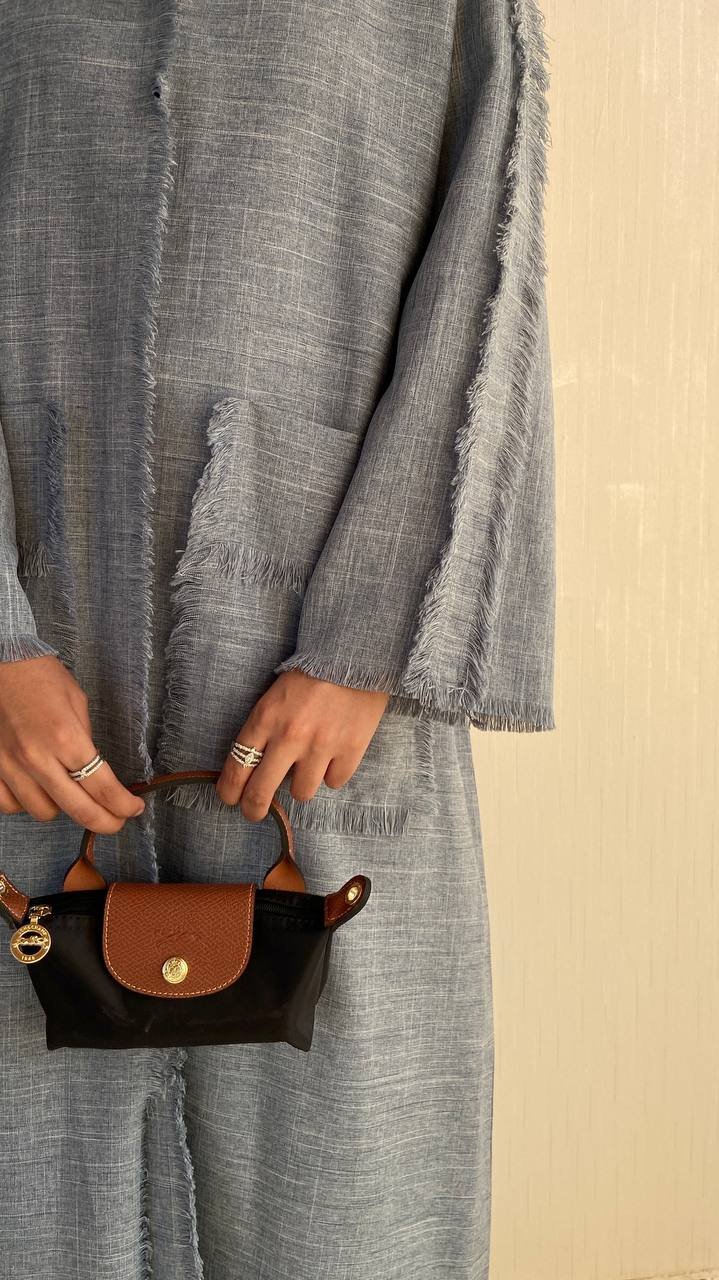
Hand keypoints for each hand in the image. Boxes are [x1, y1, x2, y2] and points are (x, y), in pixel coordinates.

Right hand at [0, 654, 144, 831]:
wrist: (1, 663)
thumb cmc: (40, 677)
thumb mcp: (77, 703)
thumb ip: (86, 741)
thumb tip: (95, 771)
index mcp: (66, 737)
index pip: (103, 787)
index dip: (123, 805)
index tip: (133, 809)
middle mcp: (37, 757)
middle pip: (80, 810)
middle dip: (105, 822)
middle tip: (116, 821)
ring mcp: (10, 767)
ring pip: (44, 812)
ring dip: (62, 808)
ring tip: (70, 793)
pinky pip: (11, 805)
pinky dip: (26, 803)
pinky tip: (36, 789)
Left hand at [216, 669, 389, 819]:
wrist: (355, 658)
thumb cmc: (311, 675)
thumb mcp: (274, 696)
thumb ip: (263, 729)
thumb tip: (255, 768)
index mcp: (265, 719)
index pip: (236, 768)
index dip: (229, 791)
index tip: (230, 798)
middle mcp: (289, 737)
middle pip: (260, 793)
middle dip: (253, 809)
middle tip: (254, 813)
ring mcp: (321, 746)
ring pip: (301, 793)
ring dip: (301, 784)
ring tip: (307, 767)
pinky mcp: (350, 751)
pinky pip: (334, 782)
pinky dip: (333, 773)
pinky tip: (334, 755)